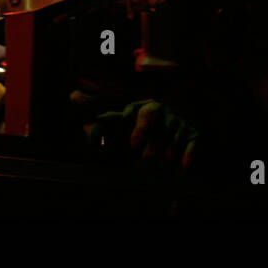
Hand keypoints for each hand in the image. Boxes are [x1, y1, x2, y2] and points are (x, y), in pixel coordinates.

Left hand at [79, 96, 198, 174]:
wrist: (181, 105)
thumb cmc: (144, 117)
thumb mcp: (125, 114)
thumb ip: (101, 114)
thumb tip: (73, 96)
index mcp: (148, 108)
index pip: (145, 116)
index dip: (140, 129)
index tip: (133, 144)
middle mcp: (166, 115)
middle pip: (159, 135)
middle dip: (152, 149)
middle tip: (145, 161)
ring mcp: (180, 125)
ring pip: (174, 141)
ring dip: (169, 153)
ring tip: (163, 163)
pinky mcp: (194, 135)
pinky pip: (192, 147)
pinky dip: (187, 159)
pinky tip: (180, 172)